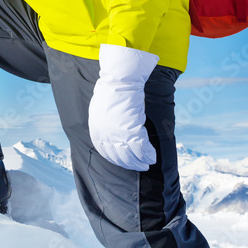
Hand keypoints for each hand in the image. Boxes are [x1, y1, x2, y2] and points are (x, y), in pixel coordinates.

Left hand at [88, 43, 159, 171]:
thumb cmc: (111, 91)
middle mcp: (105, 135)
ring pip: (130, 155)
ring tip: (147, 163)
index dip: (117, 159)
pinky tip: (152, 156)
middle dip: (130, 164)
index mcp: (96, 130)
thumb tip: (110, 135)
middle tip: (140, 166)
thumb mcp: (100, 111)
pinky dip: (148, 154)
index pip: (105, 152)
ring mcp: (118, 134)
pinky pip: (141, 148)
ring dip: (140, 162)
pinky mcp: (132, 130)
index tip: (125, 162)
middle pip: (119, 156)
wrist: (120, 80)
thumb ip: (103, 125)